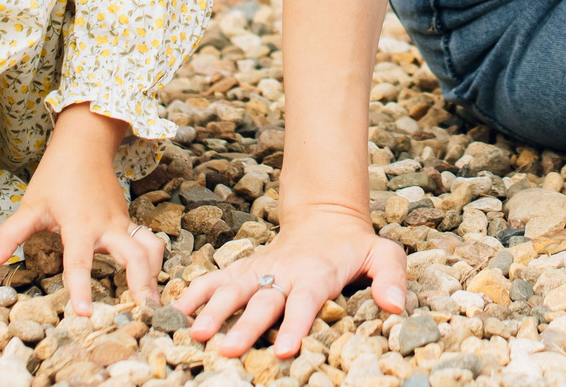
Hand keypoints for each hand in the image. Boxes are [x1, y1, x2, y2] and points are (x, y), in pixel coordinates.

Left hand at [0, 107, 167, 315]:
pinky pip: (150, 241)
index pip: (80, 262)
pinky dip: (155, 260)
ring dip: (154, 275)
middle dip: (141, 285)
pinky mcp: (129, 221)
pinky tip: (151, 279)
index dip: (81, 288)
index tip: (83, 314)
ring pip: (149, 249)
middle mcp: (107, 226)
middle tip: (144, 313)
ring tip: (153, 303)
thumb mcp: (31, 205)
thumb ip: (10, 234)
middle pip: (134, 257)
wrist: (84, 146)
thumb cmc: (56, 176)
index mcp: (79, 225)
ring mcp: (122, 223)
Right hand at [175, 207, 405, 358]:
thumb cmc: (355, 246)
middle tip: (226, 349)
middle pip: (263, 299)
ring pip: (232, 288)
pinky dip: (192, 294)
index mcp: (317, 273)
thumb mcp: (383, 254)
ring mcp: (260, 269)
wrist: (326, 217)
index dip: (295, 324)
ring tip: (194, 334)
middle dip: (245, 325)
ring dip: (212, 310)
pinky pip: (213, 280)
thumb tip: (394, 307)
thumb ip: (391, 278)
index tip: (283, 349)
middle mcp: (284, 272)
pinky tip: (171, 313)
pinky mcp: (243, 269)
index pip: (306, 300)